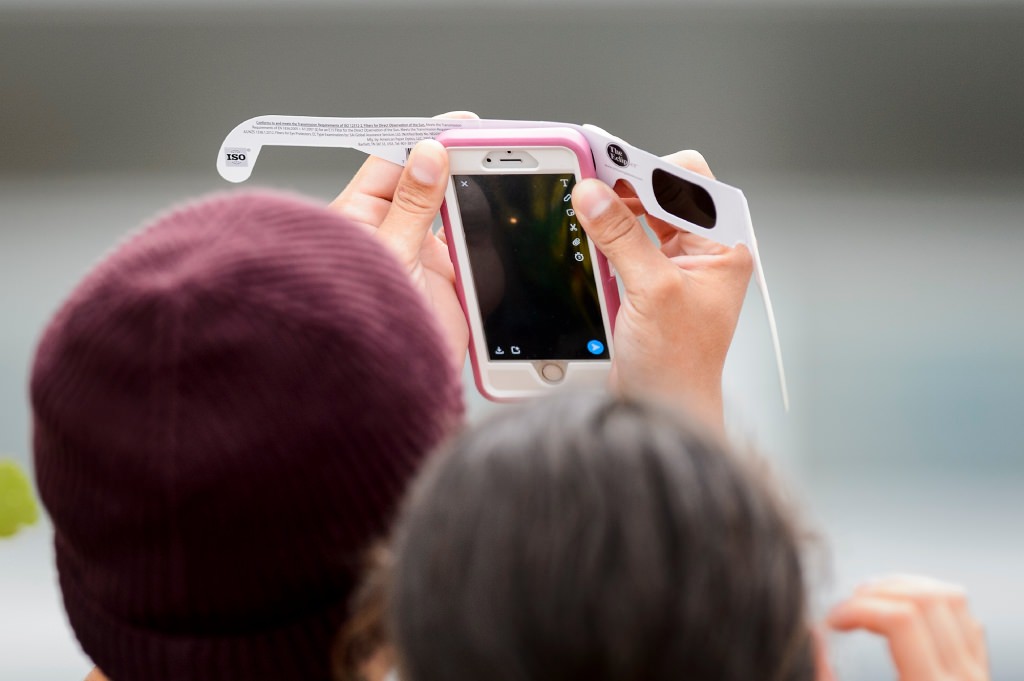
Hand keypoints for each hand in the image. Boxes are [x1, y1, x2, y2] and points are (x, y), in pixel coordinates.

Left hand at [328, 111, 477, 369]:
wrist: (377, 386)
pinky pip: (470, 252)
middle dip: (456, 168)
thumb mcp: (386, 253)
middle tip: (490, 151)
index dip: (425, 141)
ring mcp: (416, 258)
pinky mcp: (444, 285)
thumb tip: (429, 155)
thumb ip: (411, 204)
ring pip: (452, 216)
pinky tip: (503, 225)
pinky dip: (487, 238)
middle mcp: (388, 233)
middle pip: (427, 185)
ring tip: (501, 181)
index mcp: (358, 217)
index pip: (392, 163)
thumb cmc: (352, 323)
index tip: (458, 127)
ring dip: (473, 202)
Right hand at [571, 151, 752, 429]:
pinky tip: (586, 238)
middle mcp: (701, 253)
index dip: (648, 169)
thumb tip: (592, 194)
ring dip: (611, 212)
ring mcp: (673, 267)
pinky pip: (623, 243)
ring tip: (583, 208)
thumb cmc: (678, 364)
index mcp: (722, 248)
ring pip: (638, 217)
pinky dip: (603, 237)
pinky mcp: (646, 283)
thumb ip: (621, 237)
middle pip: (660, 194)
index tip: (607, 163)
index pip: (689, 182)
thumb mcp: (650, 291)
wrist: (663, 409)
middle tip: (587, 182)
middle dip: (624, 188)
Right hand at [826, 575, 988, 680]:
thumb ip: (831, 678)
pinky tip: (904, 612)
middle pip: (926, 598)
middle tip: (848, 607)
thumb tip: (815, 637)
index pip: (900, 620)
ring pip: (951, 597)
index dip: (857, 609)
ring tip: (873, 600)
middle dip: (877, 591)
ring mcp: (978, 672)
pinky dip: (930, 600)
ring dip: (904, 588)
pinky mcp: (981, 671)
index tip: (833, 620)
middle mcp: (962, 677)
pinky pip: (966, 616)